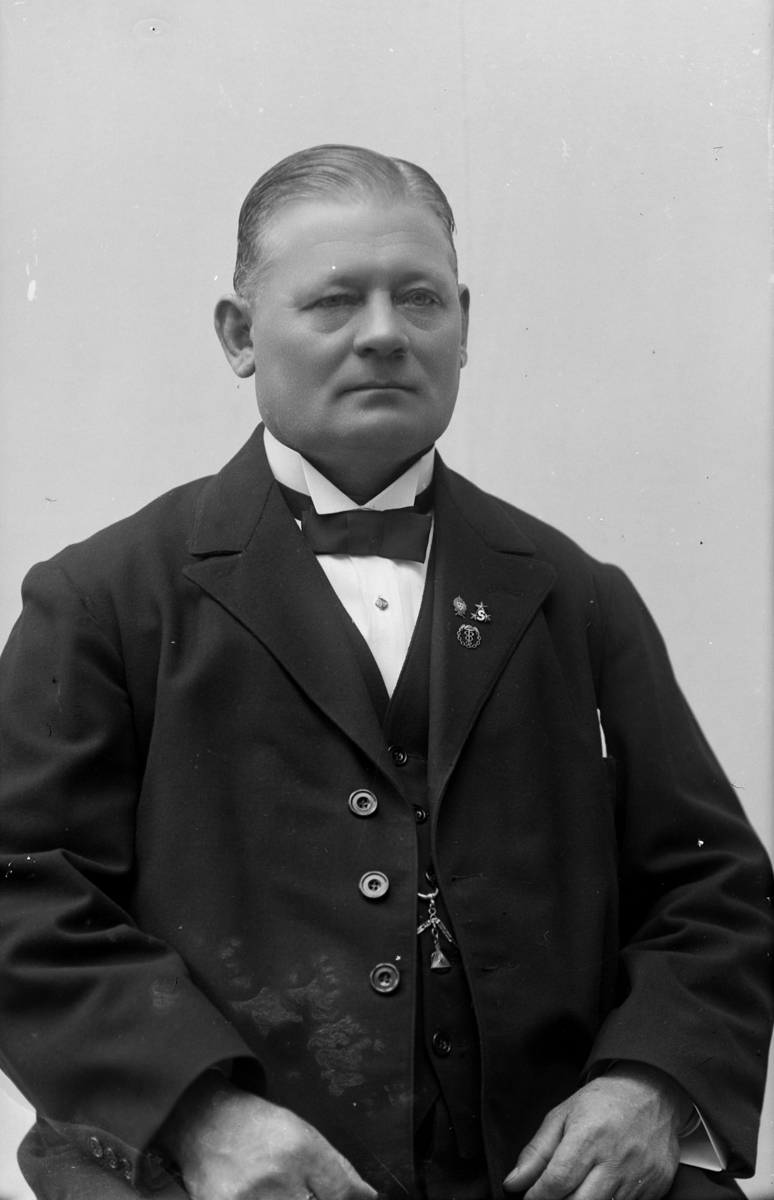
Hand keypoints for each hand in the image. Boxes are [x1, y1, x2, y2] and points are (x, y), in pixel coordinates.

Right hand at [157, 1073, 377, 1199]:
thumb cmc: (256, 1125)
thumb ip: (337, 1168)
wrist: (201, 1120)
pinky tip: (256, 1193)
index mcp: (302, 1149)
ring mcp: (249, 1198)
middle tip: (301, 1190)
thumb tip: (367, 1196)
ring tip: (274, 1188)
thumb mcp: (302, 1132)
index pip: (340, 1193)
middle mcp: (278, 1175)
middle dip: (310, 1198)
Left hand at [503, 1062, 692, 1199]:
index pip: (557, 1181)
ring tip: (574, 1190)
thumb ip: (537, 1151)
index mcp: (589, 1136)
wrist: (652, 1092)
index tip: (530, 1197)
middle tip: (551, 1196)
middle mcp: (616, 1160)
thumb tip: (513, 1184)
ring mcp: (639, 1178)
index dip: (538, 1196)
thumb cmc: (604, 1101)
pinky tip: (597, 1190)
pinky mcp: (656, 1189)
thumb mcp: (563, 1115)